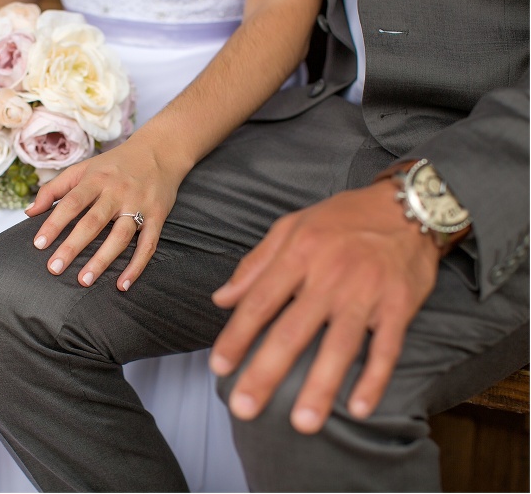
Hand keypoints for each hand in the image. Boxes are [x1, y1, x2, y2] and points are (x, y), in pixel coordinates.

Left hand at [26, 138, 185, 289]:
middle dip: (73, 247)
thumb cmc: (115, 164)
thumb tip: (29, 212)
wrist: (160, 150)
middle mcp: (117, 192)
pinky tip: (122, 285)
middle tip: (54, 269)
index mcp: (96, 179)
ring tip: (84, 281)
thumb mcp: (84, 168)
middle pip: (93, 222)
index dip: (54, 223)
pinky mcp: (157, 217)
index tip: (38, 244)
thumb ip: (55, 188)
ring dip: (102, 260)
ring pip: (119, 236)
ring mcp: (138, 205)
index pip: (71, 203)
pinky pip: (148, 245)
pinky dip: (136, 266)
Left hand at [209, 180, 440, 433]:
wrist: (409, 206)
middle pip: (293, 331)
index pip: (259, 302)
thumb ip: (255, 264)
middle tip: (245, 408)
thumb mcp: (291, 227)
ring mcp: (366, 292)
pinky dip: (374, 379)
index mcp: (298, 254)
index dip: (237, 336)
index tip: (219, 367)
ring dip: (320, 387)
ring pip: (339, 346)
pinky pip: (386, 348)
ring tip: (302, 422)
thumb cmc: (343, 218)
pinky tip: (359, 409)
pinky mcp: (399, 305)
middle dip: (266, 372)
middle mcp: (330, 275)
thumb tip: (221, 298)